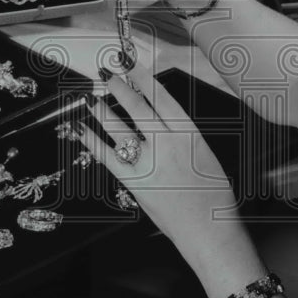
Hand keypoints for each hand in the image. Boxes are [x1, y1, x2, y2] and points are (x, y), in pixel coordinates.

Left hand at [77, 61, 250, 280]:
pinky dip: (93, 142)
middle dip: (120, 87)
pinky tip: (83, 131)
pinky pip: (108, 157)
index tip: (133, 66)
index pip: (162, 98)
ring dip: (103, 111)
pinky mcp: (135, 183)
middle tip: (107, 73)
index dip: (145, 79)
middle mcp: (167, 145)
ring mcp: (149, 164)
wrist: (209, 231)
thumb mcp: (206, 156)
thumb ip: (184, 136)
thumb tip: (164, 121)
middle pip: (138, 108)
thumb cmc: (214, 198)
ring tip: (91, 97)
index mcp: (189, 135)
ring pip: (120, 129)